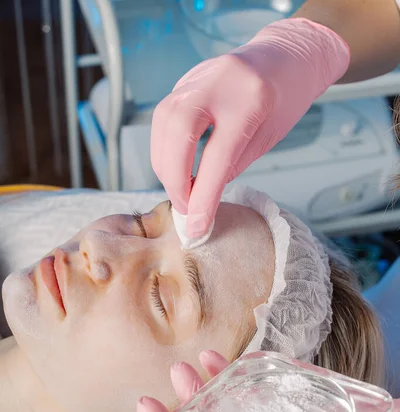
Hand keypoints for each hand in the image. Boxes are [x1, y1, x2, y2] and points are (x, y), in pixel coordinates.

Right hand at [151, 18, 348, 237]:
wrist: (286, 56)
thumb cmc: (283, 100)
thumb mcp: (266, 138)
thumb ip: (232, 164)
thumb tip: (200, 199)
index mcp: (250, 98)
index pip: (218, 155)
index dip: (204, 196)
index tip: (197, 226)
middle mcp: (218, 81)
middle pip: (178, 132)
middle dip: (174, 178)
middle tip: (185, 207)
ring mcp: (197, 76)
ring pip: (163, 122)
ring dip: (164, 165)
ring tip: (181, 191)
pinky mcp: (184, 81)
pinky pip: (164, 118)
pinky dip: (165, 148)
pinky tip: (176, 167)